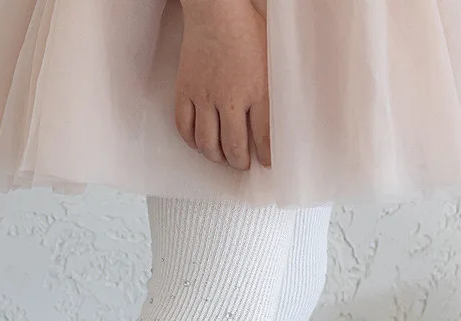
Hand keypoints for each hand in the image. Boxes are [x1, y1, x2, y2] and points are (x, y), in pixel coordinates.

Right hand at [175, 0, 270, 169]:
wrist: (215, 10)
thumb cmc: (247, 28)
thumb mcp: (271, 59)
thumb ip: (272, 90)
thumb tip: (275, 118)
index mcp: (257, 90)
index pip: (263, 136)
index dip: (265, 155)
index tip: (265, 163)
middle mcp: (230, 98)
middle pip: (233, 146)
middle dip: (239, 162)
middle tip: (241, 164)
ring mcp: (204, 97)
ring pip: (207, 143)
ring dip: (215, 157)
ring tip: (221, 158)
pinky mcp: (185, 92)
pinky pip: (184, 127)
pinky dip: (191, 141)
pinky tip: (199, 143)